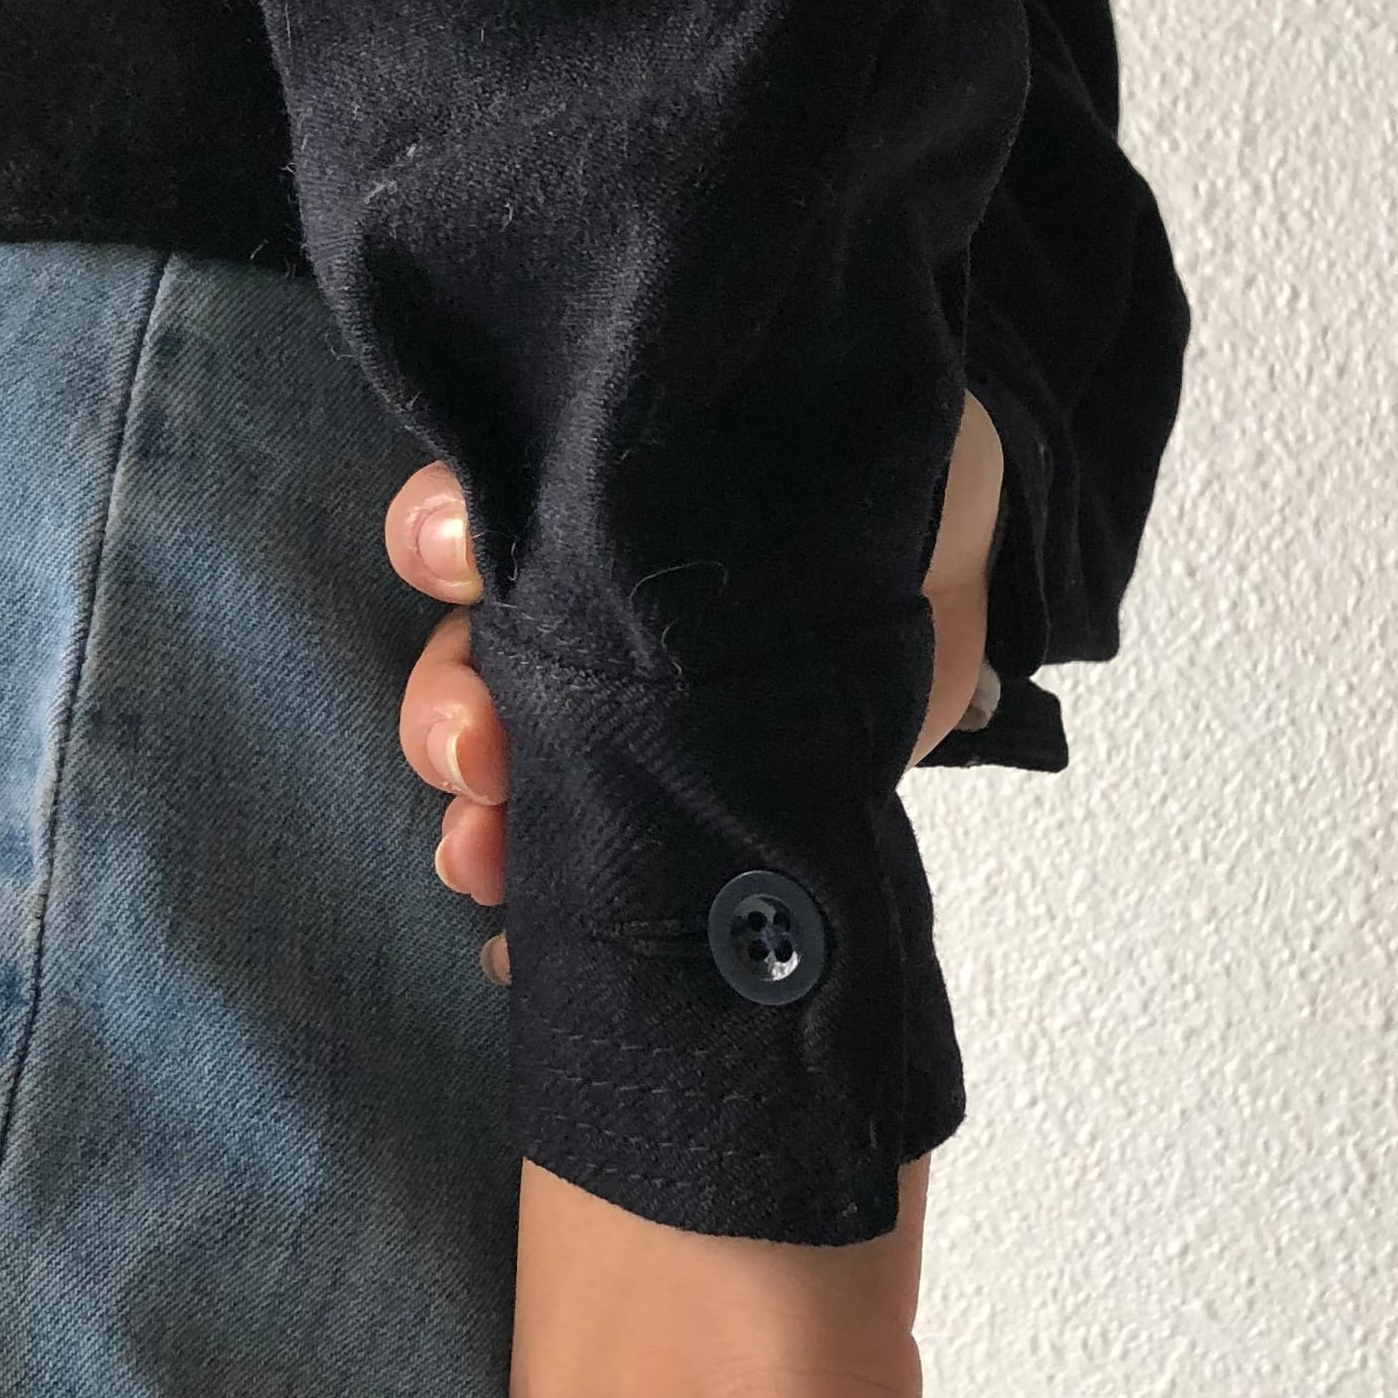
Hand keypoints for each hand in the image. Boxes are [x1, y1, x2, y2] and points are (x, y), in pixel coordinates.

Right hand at [383, 390, 1005, 975]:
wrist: (958, 562)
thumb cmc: (863, 481)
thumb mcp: (815, 442)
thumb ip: (750, 461)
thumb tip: (694, 511)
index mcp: (581, 518)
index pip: (467, 519)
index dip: (439, 541)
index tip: (459, 561)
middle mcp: (572, 623)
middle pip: (460, 670)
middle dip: (445, 718)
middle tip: (476, 757)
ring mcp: (619, 722)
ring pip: (504, 776)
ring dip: (474, 828)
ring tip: (482, 864)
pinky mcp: (677, 801)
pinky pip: (587, 865)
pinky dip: (538, 919)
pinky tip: (518, 954)